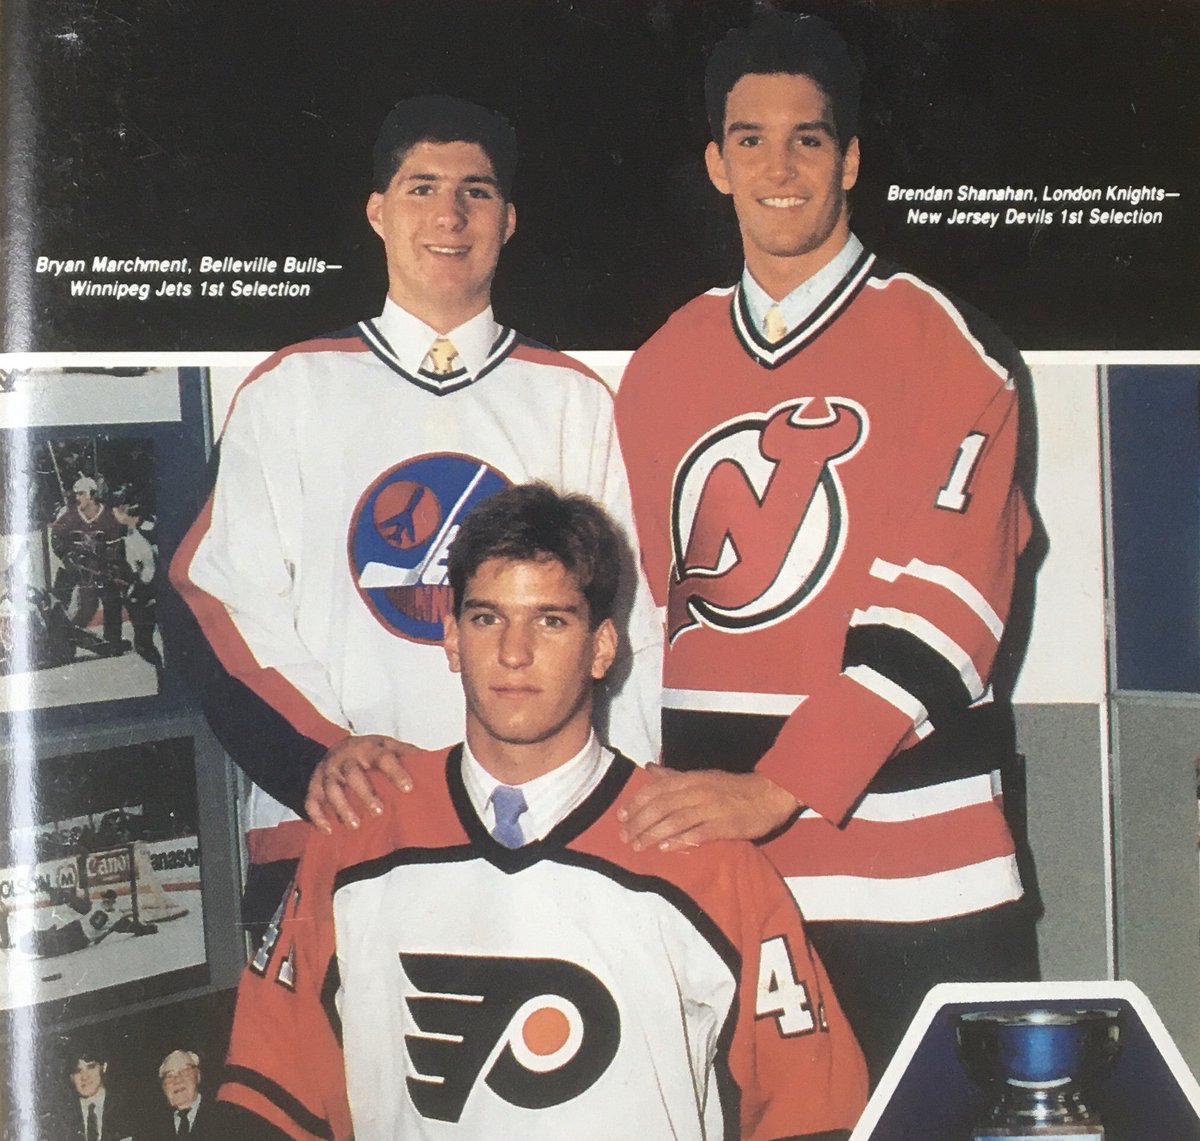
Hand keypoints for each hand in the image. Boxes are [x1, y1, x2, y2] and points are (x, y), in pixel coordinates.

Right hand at [304, 735, 414, 833]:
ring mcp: (327, 772)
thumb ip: (408, 754)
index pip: (383, 757)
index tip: (408, 788)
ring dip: (342, 808)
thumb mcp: (389, 747)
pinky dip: (317, 816)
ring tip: (355, 826)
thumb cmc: (370, 753)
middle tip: (379, 812)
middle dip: (365, 793)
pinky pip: (311, 801)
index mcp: (368, 748)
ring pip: (331, 789)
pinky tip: (328, 830)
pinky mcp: (314, 786)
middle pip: (353, 774)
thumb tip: (435, 763)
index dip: (395, 771)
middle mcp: (345, 758)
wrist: (337, 750)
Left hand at [616, 766, 798, 851]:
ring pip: (676, 819)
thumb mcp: (702, 776)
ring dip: (653, 833)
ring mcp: (712, 808)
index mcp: (692, 778)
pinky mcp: (724, 825)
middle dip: (640, 821)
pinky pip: (698, 833)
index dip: (637, 802)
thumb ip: (674, 776)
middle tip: (625, 835)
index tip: (621, 815)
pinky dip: (679, 840)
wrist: (770, 794)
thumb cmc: (733, 787)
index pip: (657, 788)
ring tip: (638, 845)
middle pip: (662, 805)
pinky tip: (665, 848)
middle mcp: (699, 791)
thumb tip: (649, 769)